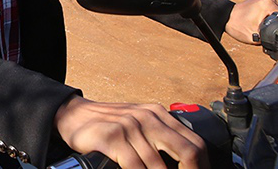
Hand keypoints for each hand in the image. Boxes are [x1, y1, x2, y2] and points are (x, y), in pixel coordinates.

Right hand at [54, 95, 207, 168]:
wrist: (73, 115)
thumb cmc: (108, 124)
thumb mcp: (138, 122)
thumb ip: (160, 136)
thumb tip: (185, 162)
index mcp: (158, 113)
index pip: (195, 142)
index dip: (203, 167)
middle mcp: (147, 117)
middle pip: (187, 152)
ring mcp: (130, 126)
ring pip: (160, 166)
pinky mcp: (112, 137)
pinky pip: (135, 167)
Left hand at [225, 0, 277, 43]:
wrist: (224, 17)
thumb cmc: (236, 25)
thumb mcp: (255, 36)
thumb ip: (269, 39)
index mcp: (268, 3)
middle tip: (266, 31)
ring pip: (277, 13)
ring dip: (273, 21)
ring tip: (261, 26)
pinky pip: (271, 10)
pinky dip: (268, 17)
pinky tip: (260, 22)